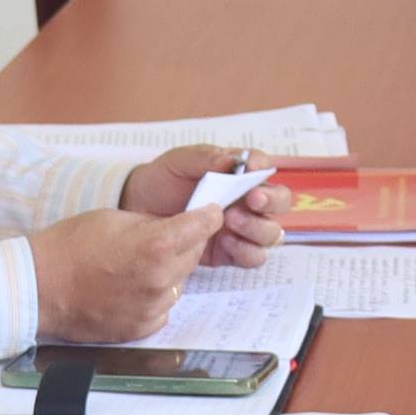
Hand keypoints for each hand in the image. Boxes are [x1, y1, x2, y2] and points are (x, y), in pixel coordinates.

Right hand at [27, 204, 223, 339]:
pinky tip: (130, 286)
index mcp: (156, 246)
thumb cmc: (68, 249)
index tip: (211, 213)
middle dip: (185, 243)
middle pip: (194, 255)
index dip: (208, 216)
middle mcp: (160, 280)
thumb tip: (173, 226)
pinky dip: (155, 295)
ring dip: (169, 271)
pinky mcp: (142, 328)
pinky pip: (163, 306)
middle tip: (163, 236)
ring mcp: (152, 308)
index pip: (203, 227)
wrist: (39, 288)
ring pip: (180, 282)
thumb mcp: (114, 218)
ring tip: (136, 264)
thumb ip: (151, 223)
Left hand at [116, 145, 292, 268]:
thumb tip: (234, 160)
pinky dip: (246, 251)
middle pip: (279, 202)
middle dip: (270, 201)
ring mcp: (241, 228)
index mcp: (238, 173)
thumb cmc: (161, 180)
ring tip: (230, 223)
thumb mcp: (179, 161)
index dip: (263, 169)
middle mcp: (247, 200)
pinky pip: (253, 256)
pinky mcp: (231, 252)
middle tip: (249, 200)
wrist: (136, 211)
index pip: (264, 168)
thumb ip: (206, 158)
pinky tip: (226, 243)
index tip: (251, 170)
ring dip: (257, 228)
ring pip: (271, 232)